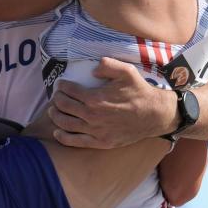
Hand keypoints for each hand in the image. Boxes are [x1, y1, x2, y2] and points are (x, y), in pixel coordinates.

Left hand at [49, 57, 177, 148]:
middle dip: (57, 99)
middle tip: (56, 95)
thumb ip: (107, 65)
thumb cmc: (139, 91)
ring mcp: (95, 131)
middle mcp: (92, 116)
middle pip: (64, 107)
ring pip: (66, 124)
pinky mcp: (100, 142)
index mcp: (95, 98)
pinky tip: (57, 132)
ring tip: (52, 110)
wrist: (154, 115)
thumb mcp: (126, 71)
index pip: (69, 91)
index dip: (62, 86)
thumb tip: (92, 69)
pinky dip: (63, 137)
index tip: (61, 84)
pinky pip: (75, 141)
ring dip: (55, 116)